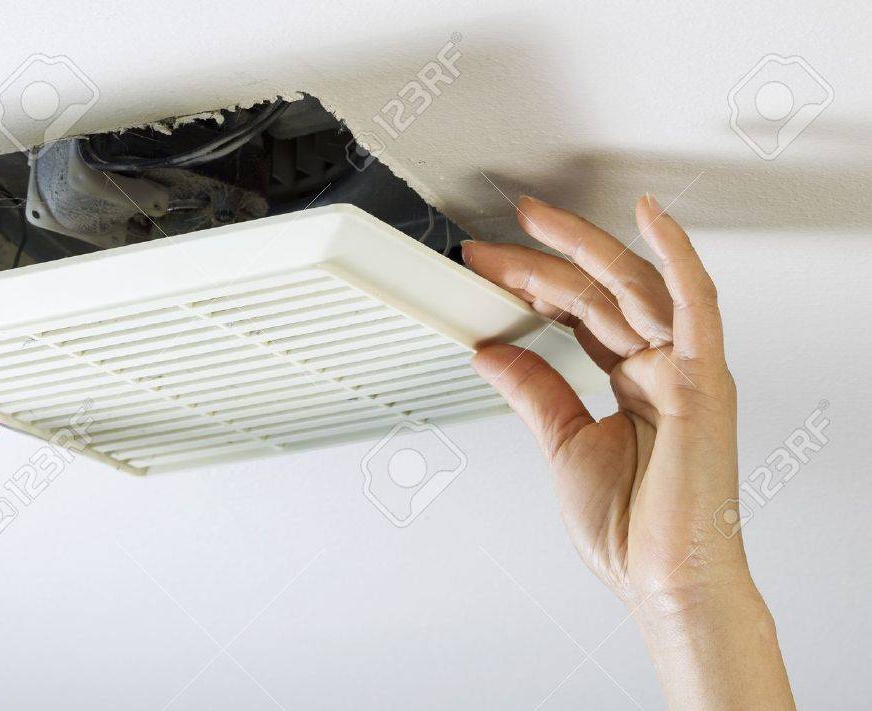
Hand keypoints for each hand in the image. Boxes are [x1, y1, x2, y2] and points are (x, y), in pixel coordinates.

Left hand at [464, 195, 793, 707]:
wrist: (665, 582)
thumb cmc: (633, 530)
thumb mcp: (565, 445)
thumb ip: (535, 392)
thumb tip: (492, 351)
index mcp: (637, 381)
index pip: (581, 312)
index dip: (532, 285)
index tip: (484, 270)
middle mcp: (664, 367)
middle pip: (599, 292)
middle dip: (541, 262)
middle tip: (489, 244)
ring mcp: (686, 369)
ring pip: (633, 286)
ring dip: (582, 248)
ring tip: (531, 222)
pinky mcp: (703, 380)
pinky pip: (696, 305)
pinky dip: (677, 256)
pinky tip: (648, 217)